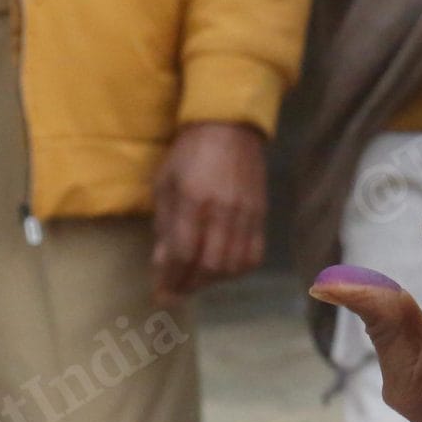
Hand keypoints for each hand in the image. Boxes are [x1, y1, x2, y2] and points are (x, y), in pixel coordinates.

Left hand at [149, 122, 267, 305]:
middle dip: (190, 285)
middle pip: (210, 266)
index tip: (160, 295)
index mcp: (194, 200)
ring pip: (234, 265)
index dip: (171, 279)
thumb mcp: (165, 183)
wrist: (230, 127)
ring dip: (212, 281)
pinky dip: (237, 270)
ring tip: (196, 280)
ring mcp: (247, 213)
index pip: (184, 253)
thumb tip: (163, 263)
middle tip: (175, 292)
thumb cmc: (189, 153)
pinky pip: (254, 254)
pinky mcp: (261, 214)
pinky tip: (222, 268)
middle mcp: (224, 210)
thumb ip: (165, 224)